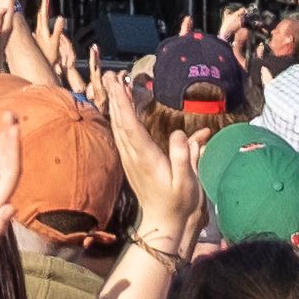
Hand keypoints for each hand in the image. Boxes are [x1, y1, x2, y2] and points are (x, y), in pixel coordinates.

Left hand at [101, 66, 195, 241]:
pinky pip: (121, 135)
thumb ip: (185, 159)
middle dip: (115, 97)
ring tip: (114, 84)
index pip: (131, 126)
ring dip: (115, 104)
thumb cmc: (179, 203)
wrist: (163, 224)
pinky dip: (119, 117)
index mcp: (146, 158)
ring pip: (118, 127)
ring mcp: (130, 160)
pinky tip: (120, 108)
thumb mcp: (187, 184)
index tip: (119, 84)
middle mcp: (133, 156)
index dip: (123, 103)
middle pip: (120, 122)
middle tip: (111, 74)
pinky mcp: (131, 162)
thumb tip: (181, 134)